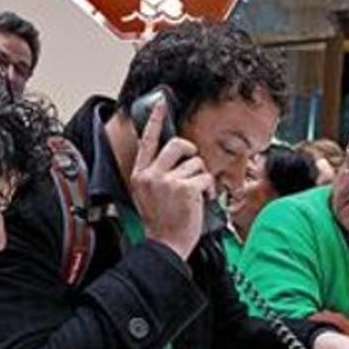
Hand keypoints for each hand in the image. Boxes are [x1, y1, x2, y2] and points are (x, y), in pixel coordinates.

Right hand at [130, 98, 213, 259]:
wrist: (165, 244)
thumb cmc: (160, 222)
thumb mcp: (148, 194)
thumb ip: (156, 174)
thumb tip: (176, 158)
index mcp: (140, 174)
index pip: (148, 141)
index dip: (155, 120)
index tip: (161, 104)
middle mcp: (151, 175)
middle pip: (178, 145)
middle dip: (191, 153)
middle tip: (192, 168)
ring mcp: (167, 181)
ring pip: (196, 163)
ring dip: (200, 177)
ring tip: (193, 195)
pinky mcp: (185, 188)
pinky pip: (206, 178)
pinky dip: (208, 189)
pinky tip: (200, 201)